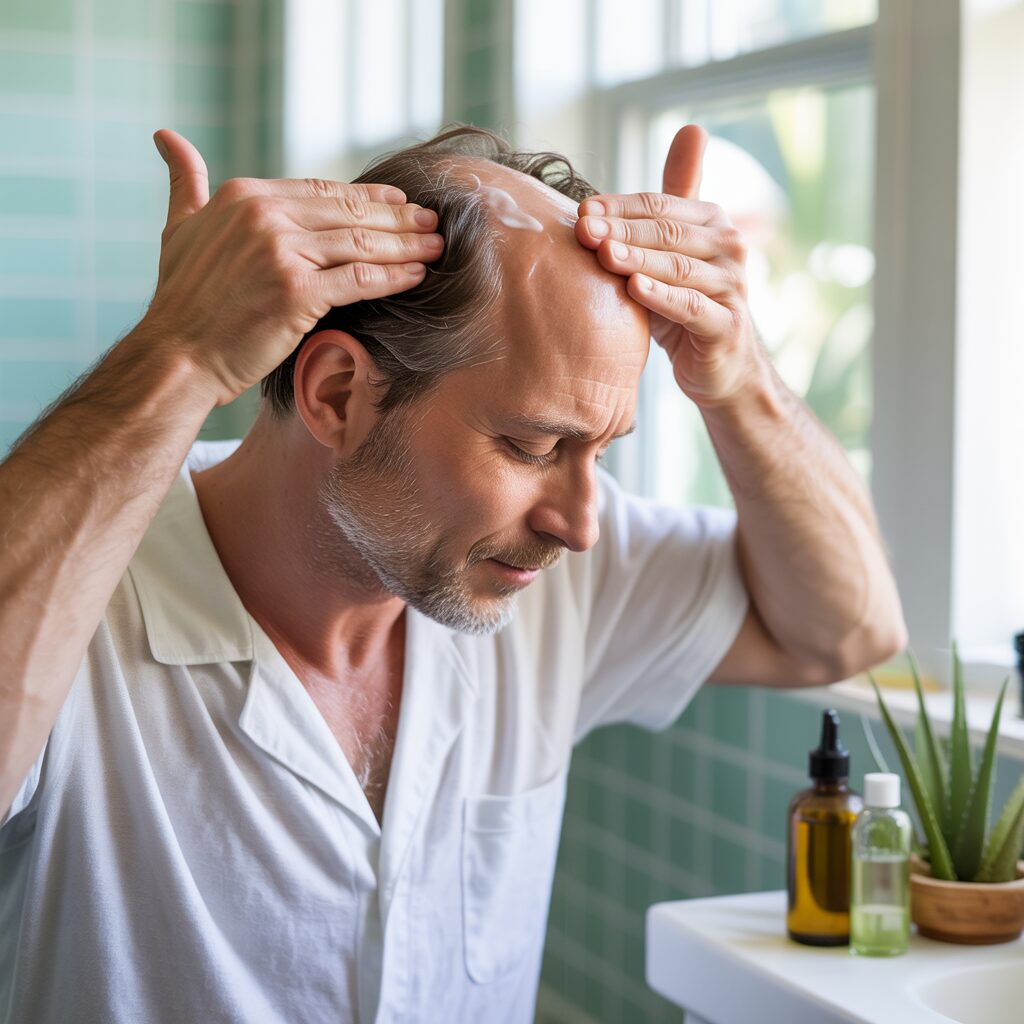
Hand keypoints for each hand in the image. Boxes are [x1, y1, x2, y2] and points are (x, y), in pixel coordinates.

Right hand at [142, 130, 443, 405]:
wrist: (177, 356)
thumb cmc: (180, 300)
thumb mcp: (178, 228)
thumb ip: (186, 183)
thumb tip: (168, 138)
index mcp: (244, 195)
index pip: (322, 190)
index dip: (367, 196)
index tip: (399, 202)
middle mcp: (264, 216)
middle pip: (349, 213)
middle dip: (398, 218)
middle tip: (434, 222)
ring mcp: (282, 253)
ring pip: (361, 244)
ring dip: (407, 245)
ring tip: (437, 246)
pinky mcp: (297, 292)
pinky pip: (360, 280)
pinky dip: (394, 277)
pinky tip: (418, 276)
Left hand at [575, 125, 763, 407]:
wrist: (720, 367)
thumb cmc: (685, 305)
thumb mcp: (671, 253)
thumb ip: (668, 204)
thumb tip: (691, 127)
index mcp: (712, 223)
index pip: (659, 205)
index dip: (619, 206)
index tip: (582, 210)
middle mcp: (728, 247)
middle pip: (667, 232)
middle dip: (621, 229)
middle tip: (582, 229)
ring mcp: (732, 286)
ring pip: (678, 267)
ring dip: (638, 258)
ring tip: (603, 253)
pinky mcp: (726, 325)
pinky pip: (690, 307)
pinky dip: (661, 297)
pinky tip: (634, 288)